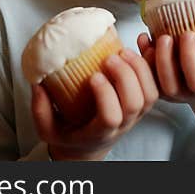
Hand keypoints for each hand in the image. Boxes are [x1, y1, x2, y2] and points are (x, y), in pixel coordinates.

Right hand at [30, 48, 158, 160]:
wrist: (90, 145)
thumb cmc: (69, 133)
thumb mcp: (48, 129)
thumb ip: (40, 110)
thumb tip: (37, 84)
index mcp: (100, 132)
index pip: (111, 118)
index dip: (106, 96)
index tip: (93, 76)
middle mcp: (123, 124)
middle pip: (135, 102)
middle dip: (125, 76)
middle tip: (110, 58)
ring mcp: (137, 114)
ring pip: (150, 93)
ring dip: (139, 69)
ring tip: (123, 51)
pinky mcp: (144, 101)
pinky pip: (157, 84)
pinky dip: (151, 65)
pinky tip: (140, 49)